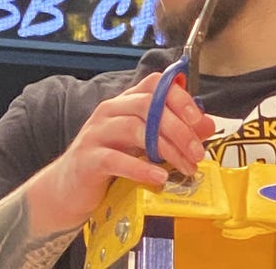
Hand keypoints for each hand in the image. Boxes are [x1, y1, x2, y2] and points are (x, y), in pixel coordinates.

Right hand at [46, 72, 214, 223]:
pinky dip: (141, 168)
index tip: (199, 120)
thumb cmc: (110, 164)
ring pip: (134, 129)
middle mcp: (109, 111)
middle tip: (198, 152)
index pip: (154, 85)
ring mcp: (96, 133)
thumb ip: (174, 133)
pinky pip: (115, 158)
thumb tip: (207, 125)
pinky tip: (158, 177)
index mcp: (124, 103)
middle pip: (148, 106)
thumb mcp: (145, 146)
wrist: (69, 190)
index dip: (179, 98)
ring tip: (185, 167)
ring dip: (166, 149)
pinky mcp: (88, 158)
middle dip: (179, 128)